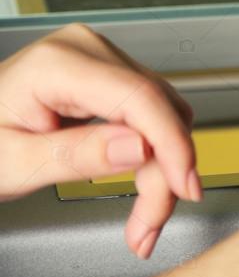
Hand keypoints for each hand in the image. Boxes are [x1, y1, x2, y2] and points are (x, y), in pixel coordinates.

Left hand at [0, 24, 198, 257]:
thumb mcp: (12, 163)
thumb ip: (77, 154)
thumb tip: (140, 148)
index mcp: (58, 65)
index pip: (140, 98)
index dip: (171, 145)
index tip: (184, 187)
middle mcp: (89, 52)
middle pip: (157, 111)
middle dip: (164, 172)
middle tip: (149, 224)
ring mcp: (104, 60)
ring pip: (164, 115)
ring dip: (163, 167)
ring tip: (143, 212)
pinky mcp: (113, 76)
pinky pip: (153, 113)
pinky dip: (155, 152)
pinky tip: (143, 180)